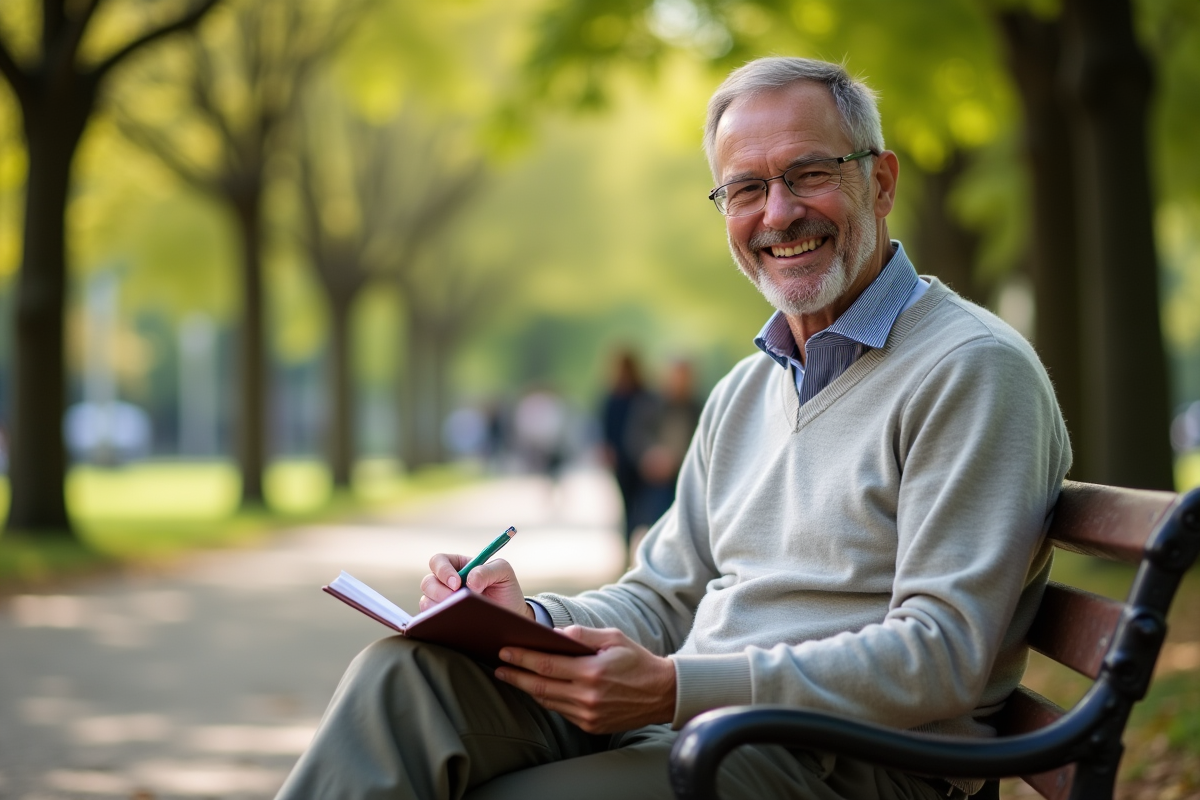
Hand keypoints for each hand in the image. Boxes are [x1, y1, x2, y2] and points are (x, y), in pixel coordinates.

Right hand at [420, 554, 531, 618]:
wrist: (510, 615)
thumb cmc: (505, 589)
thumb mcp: (503, 572)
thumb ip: (488, 570)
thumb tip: (470, 581)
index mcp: (457, 565)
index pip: (439, 561)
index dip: (443, 570)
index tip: (456, 583)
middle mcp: (445, 583)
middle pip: (428, 583)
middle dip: (438, 592)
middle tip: (454, 600)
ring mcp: (441, 602)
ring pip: (426, 603)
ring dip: (438, 608)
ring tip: (455, 613)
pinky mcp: (442, 620)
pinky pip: (431, 621)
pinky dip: (438, 622)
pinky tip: (452, 624)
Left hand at [493, 626, 675, 733]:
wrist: (662, 693)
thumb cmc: (636, 660)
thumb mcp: (613, 638)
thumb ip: (581, 635)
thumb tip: (554, 634)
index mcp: (592, 671)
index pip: (547, 665)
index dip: (522, 658)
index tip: (505, 651)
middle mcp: (588, 696)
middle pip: (540, 686)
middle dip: (516, 676)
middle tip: (498, 667)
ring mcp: (589, 714)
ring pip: (548, 701)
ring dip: (528, 689)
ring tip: (512, 676)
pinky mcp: (591, 725)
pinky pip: (561, 711)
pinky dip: (547, 699)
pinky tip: (537, 689)